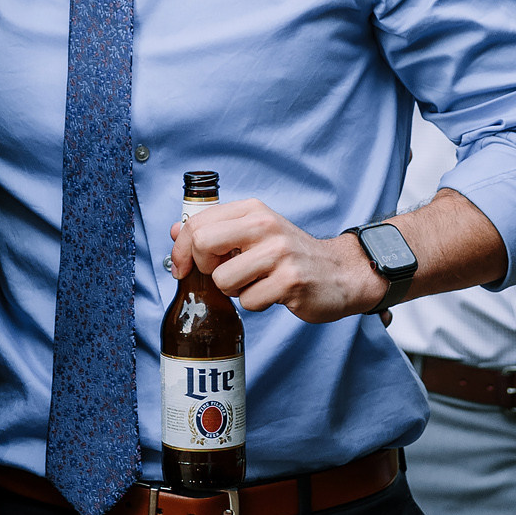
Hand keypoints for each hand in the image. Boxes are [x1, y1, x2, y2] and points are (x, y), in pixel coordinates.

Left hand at [172, 199, 387, 324]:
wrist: (341, 272)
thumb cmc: (290, 255)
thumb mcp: (254, 233)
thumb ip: (216, 231)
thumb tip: (175, 231)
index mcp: (252, 210)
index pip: (197, 223)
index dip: (181, 250)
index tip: (182, 268)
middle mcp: (265, 225)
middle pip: (203, 245)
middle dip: (205, 269)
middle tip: (223, 273)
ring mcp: (279, 252)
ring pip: (223, 280)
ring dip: (234, 291)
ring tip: (255, 283)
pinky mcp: (291, 281)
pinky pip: (249, 302)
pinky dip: (255, 304)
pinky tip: (272, 293)